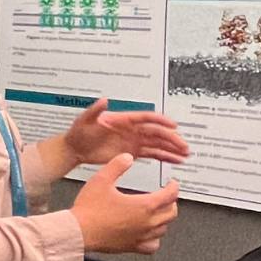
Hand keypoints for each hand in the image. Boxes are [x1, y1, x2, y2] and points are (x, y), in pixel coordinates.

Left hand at [63, 99, 190, 165]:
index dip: (160, 121)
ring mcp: (135, 141)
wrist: (75, 147)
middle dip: (171, 139)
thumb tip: (104, 100)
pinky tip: (176, 161)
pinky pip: (153, 154)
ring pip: (158, 144)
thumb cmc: (79, 131)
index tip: (173, 126)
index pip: (146, 118)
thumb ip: (95, 110)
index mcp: (124, 119)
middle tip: (184, 147)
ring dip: (172, 149)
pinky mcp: (134, 152)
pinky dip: (165, 157)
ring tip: (185, 155)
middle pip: (157, 132)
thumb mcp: (84, 119)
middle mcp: (133, 129)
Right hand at [69, 154, 179, 253]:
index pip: (170, 195)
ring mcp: (141, 236)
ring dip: (164, 219)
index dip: (173, 187)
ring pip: (164, 228)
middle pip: (171, 212)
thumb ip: (116, 166)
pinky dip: (155, 239)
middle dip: (171, 202)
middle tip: (167, 197)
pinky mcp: (133, 246)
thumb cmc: (89, 210)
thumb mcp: (101, 180)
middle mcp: (147, 222)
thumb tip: (127, 158)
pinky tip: (150, 235)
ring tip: (159, 213)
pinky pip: (153, 245)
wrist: (78, 232)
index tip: (172, 184)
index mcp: (144, 205)